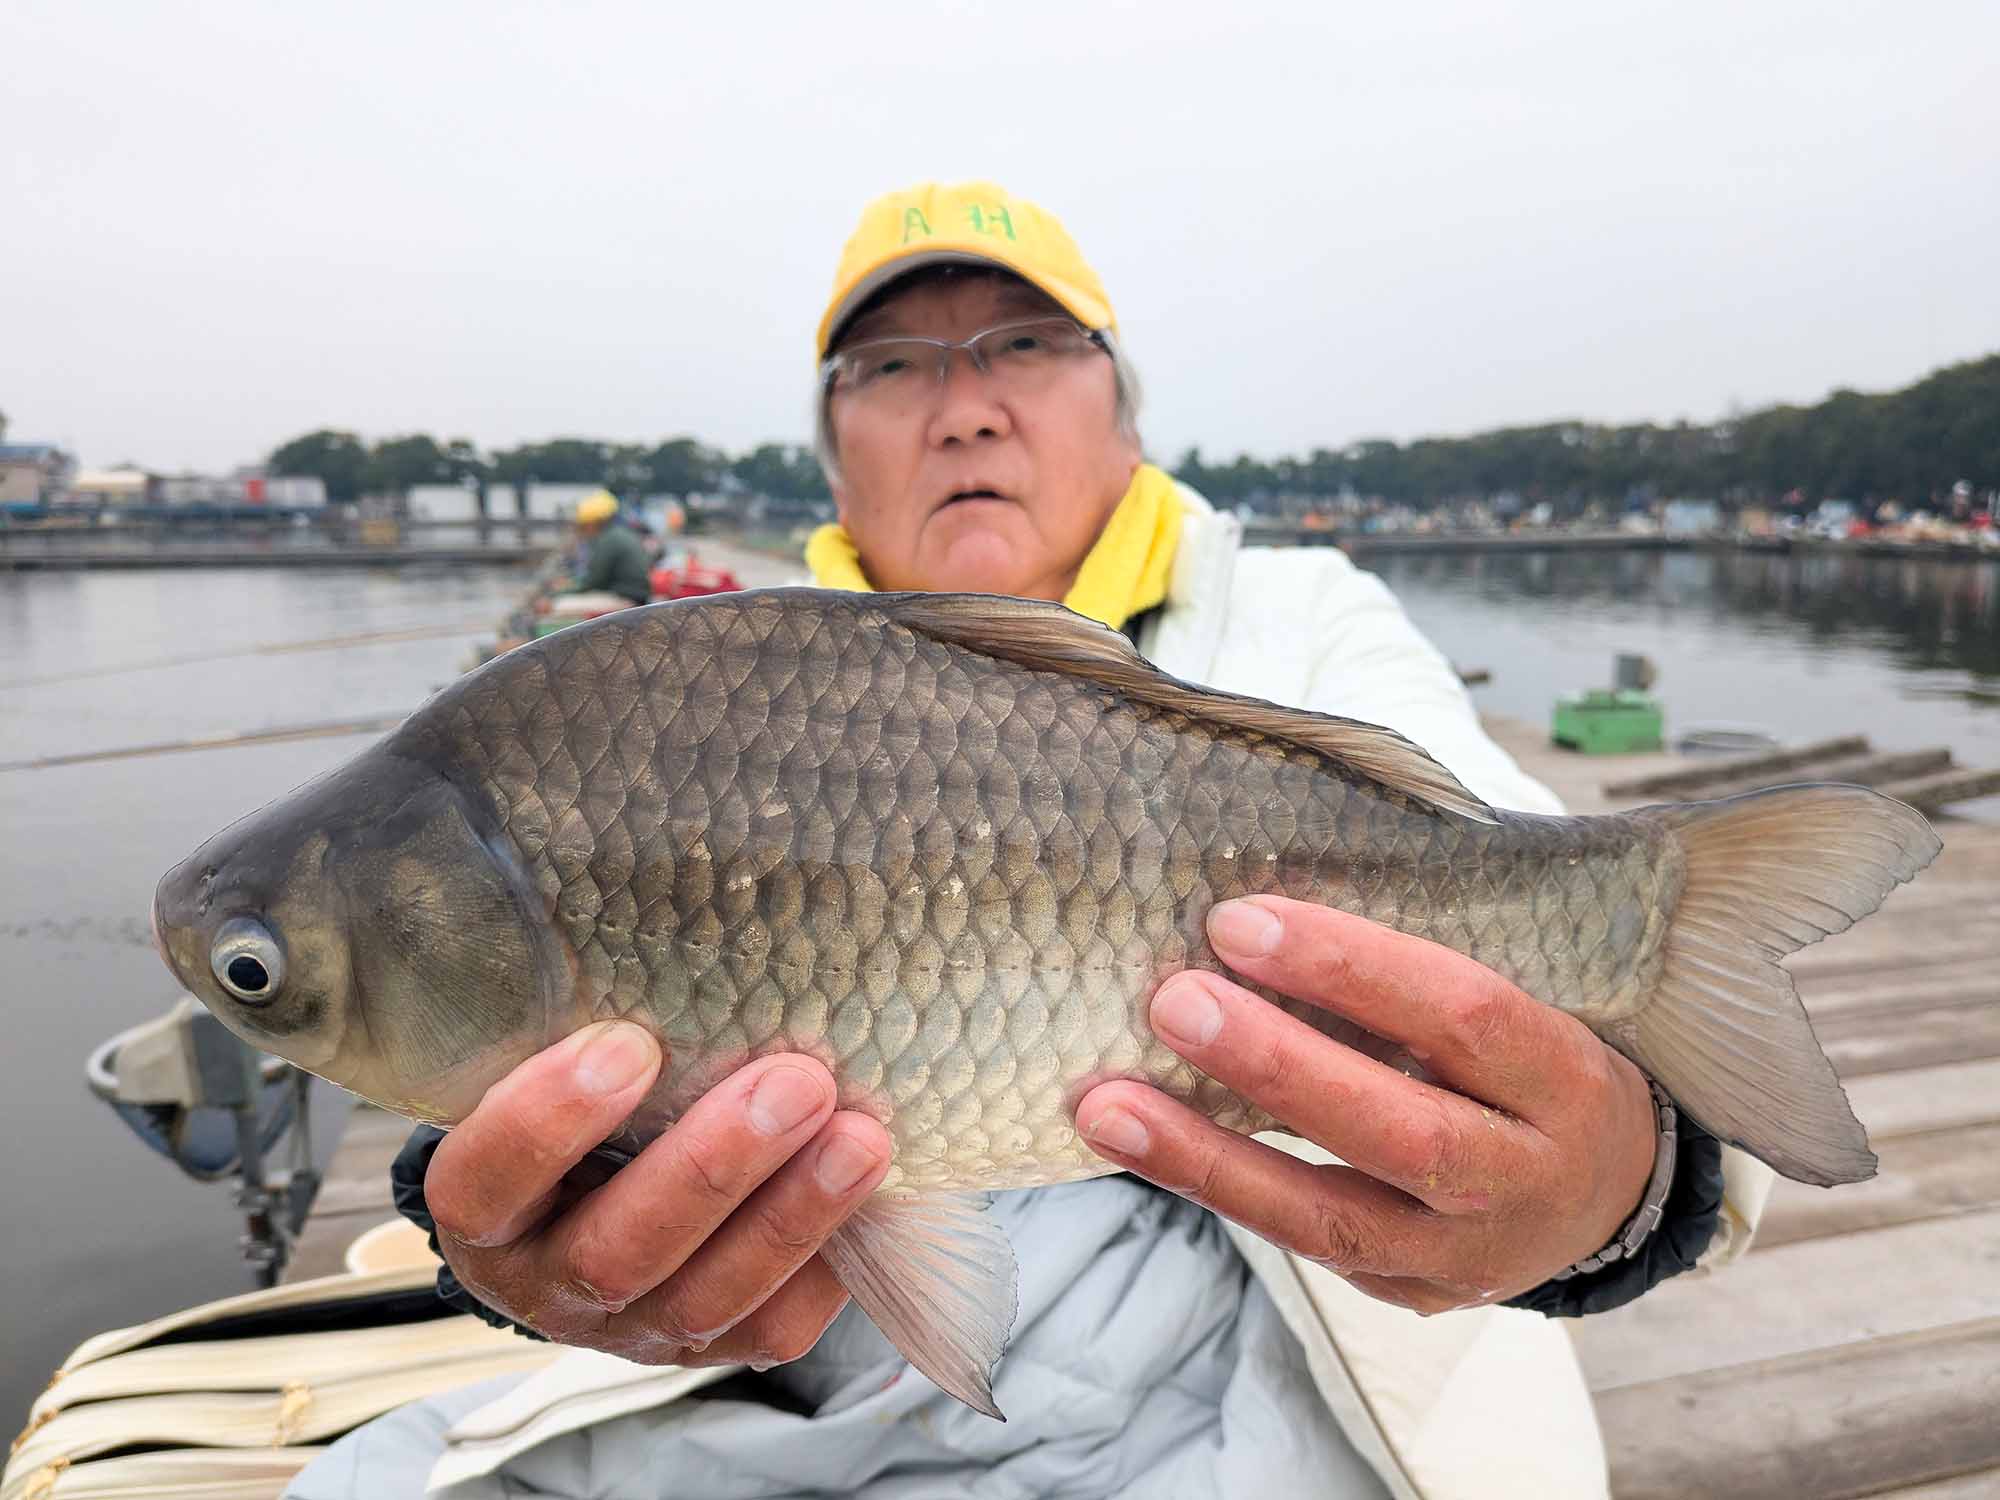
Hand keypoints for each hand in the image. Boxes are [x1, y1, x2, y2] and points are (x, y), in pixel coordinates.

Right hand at [426, 1023, 892, 1365]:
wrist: (610, 1190)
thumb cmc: (594, 1098)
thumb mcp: (564, 1057)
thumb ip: (596, 1015)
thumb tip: (684, 901)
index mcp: (486, 1209)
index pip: (485, 1181)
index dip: (547, 1121)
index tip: (629, 1044)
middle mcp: (549, 1282)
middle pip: (616, 1251)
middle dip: (713, 1167)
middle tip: (795, 1080)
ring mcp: (633, 1328)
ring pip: (706, 1297)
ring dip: (792, 1213)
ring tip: (862, 1137)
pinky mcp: (715, 1344)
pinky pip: (775, 1326)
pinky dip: (828, 1261)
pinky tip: (873, 1194)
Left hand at [1074, 897, 1658, 1311]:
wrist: (1606, 1197)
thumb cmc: (1529, 1065)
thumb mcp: (1522, 1001)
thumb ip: (1415, 973)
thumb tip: (1257, 913)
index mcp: (1563, 1077)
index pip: (1461, 1013)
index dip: (1349, 966)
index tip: (1239, 921)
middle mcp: (1523, 1177)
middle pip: (1400, 1128)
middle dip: (1276, 1065)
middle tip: (1173, 1002)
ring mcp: (1466, 1255)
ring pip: (1332, 1218)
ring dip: (1208, 1159)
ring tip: (1107, 1107)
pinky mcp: (1410, 1294)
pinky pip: (1305, 1248)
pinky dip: (1218, 1193)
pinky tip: (1142, 1147)